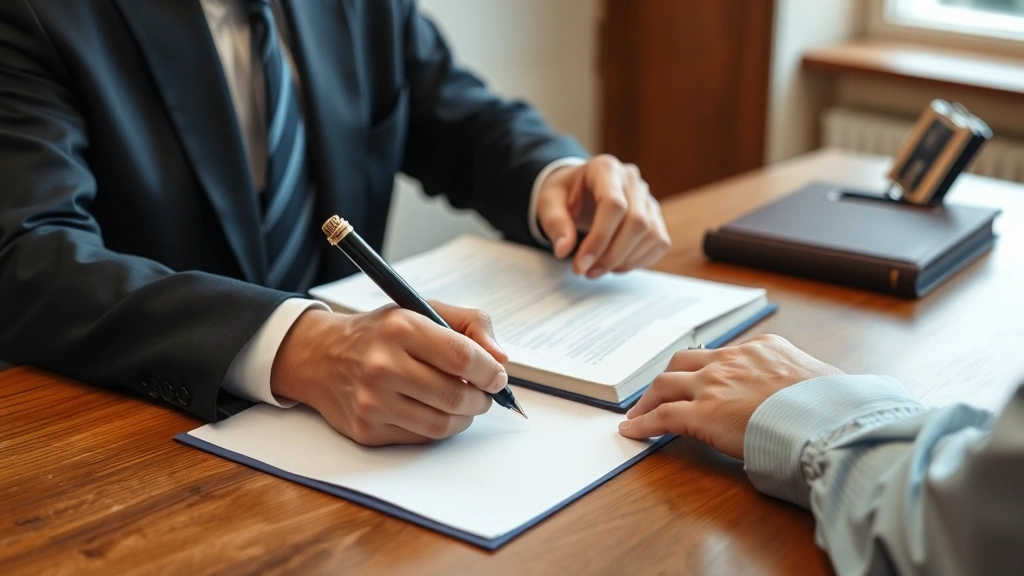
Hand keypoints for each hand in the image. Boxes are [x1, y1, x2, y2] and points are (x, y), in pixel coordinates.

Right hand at [271, 302, 508, 445]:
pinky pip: (421, 437)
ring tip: (466, 404)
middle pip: (455, 395)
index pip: (461, 357)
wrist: (319, 357)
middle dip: (481, 399)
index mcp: (400, 327)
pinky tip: (435, 411)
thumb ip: (470, 324)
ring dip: (465, 417)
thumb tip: (500, 358)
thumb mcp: (421, 310)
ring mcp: (372, 401)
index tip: (497, 376)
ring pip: (442, 423)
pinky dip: (438, 427)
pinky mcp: (366, 429)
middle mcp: (382, 365)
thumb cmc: (380, 334)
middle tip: (484, 394)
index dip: (489, 371)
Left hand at [536, 155, 670, 277]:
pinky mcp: (655, 216)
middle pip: (637, 222)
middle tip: (588, 272)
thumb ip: (555, 223)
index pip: (613, 205)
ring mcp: (647, 197)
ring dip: (625, 261)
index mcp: (604, 168)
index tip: (581, 264)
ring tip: (598, 269)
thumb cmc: (564, 195)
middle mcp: (631, 179)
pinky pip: (659, 242)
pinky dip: (639, 260)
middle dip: (612, 255)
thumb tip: (563, 249)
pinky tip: (616, 265)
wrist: (579, 190)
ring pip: (651, 234)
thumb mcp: (548, 202)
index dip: (599, 239)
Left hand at [617, 335, 842, 458]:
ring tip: (638, 413)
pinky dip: (643, 423)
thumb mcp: (823, 382)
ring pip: (666, 384)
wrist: (830, 419)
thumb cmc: (836, 407)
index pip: (724, 356)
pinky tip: (633, 432)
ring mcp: (714, 385)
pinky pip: (662, 416)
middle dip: (668, 377)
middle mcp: (733, 360)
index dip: (706, 371)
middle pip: (685, 362)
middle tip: (658, 393)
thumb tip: (817, 401)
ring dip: (648, 399)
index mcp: (763, 348)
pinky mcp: (702, 413)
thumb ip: (805, 385)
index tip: (699, 381)